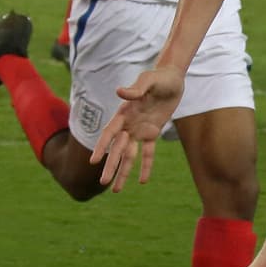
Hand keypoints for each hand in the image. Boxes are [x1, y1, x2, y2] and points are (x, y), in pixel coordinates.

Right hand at [90, 64, 185, 191]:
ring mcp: (140, 130)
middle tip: (103, 183)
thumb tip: (119, 92)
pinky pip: (148, 153)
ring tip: (116, 190)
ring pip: (129, 155)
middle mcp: (129, 124)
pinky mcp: (153, 132)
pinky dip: (146, 166)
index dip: (101, 146)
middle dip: (110, 166)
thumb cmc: (158, 77)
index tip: (93, 161)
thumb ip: (136, 89)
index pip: (110, 132)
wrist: (173, 78)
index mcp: (124, 112)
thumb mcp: (149, 80)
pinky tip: (143, 181)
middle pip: (117, 149)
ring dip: (123, 171)